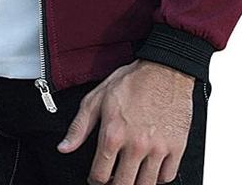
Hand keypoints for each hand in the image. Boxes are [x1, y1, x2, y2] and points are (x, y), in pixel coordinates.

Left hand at [56, 59, 195, 184]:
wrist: (165, 68)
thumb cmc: (133, 80)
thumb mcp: (98, 97)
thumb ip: (79, 126)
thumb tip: (65, 147)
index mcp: (113, 133)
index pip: (99, 176)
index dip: (95, 180)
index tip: (97, 177)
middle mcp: (136, 145)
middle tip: (114, 179)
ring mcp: (158, 148)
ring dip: (136, 184)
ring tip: (131, 175)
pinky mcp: (176, 147)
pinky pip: (167, 177)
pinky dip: (158, 178)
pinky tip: (151, 169)